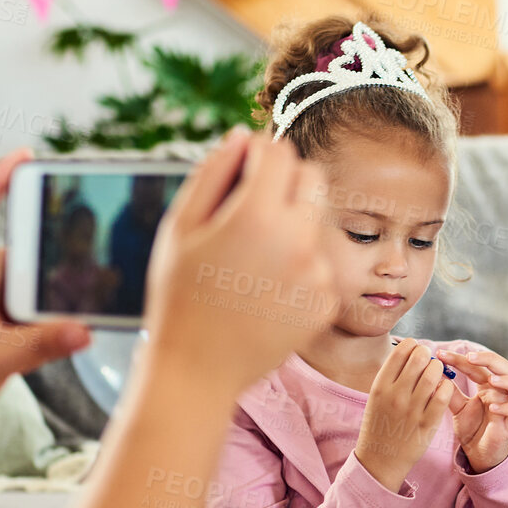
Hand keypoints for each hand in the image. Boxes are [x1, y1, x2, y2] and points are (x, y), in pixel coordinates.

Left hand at [0, 149, 92, 431]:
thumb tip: (85, 330)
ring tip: (95, 290)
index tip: (27, 157)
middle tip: (90, 245)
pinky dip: (61, 312)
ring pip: (38, 280)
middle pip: (24, 247)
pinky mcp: (8, 326)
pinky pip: (42, 308)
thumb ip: (41, 345)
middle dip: (54, 247)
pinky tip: (86, 321)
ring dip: (61, 286)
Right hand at [141, 128, 334, 397]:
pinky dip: (299, 269)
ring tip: (252, 262)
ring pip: (316, 222)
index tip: (244, 167)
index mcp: (257, 214)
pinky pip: (320, 265)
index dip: (259, 152)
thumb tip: (243, 137)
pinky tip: (265, 292)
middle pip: (311, 178)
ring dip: (292, 227)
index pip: (280, 151)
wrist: (198, 371)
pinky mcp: (328, 302)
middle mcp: (298, 240)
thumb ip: (213, 173)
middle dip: (285, 182)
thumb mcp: (180, 228)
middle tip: (251, 210)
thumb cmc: (179, 296)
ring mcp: (318, 274)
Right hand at [354, 338, 457, 492]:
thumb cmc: (380, 424)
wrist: (380, 460)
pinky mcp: (427, 423)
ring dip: (439, 368)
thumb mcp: (377, 397)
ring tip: (437, 372)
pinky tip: (443, 388)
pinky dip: (446, 386)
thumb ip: (392, 376)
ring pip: (433, 374)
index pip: (400, 352)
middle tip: (429, 359)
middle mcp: (395, 395)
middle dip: (427, 354)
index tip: (416, 350)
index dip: (412, 345)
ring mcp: (412, 410)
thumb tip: (411, 352)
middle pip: (419, 358)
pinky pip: (443, 396)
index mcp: (380, 386)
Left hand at [436, 346, 507, 473]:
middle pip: (506, 368)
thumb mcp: (457, 407)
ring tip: (490, 380)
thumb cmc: (471, 427)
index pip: (478, 365)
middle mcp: (503, 393)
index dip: (460, 359)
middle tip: (470, 357)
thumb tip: (434, 373)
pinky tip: (492, 407)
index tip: (440, 355)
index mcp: (489, 385)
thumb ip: (449, 392)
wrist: (477, 453)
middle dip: (490, 359)